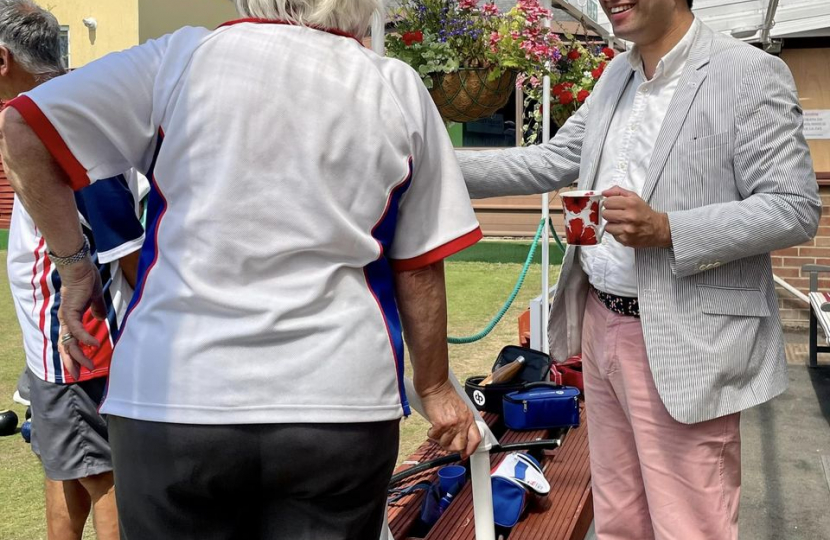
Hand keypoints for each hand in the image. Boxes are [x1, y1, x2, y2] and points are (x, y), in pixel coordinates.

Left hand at [56, 258, 105, 378]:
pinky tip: (94, 345)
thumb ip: (97, 308)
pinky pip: (77, 330)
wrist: (80, 268)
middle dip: (71, 363)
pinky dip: (85, 339)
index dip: (73, 354)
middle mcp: (66, 321)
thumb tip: (99, 317)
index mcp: (70, 318)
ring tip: (87, 365)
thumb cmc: (86, 279)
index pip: (69, 341)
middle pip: (65, 347)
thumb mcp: (94, 298)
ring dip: (78, 356)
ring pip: (70, 343)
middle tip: (77, 376)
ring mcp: (67, 318)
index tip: (80, 367)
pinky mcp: (71, 313)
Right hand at [419, 379, 480, 458]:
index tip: (465, 454)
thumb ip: (462, 421)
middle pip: (460, 446)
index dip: (471, 449)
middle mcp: (462, 422)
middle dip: (451, 447)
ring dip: (439, 439)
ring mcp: (452, 424)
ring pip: (445, 443)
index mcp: (469, 417)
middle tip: (445, 442)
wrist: (435, 386)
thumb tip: (459, 435)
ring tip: (437, 430)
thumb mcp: (460, 407)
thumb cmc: (444, 394)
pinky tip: (432, 426)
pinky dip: (431, 433)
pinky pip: (434, 437)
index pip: (476, 438)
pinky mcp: (440, 424)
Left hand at [602, 186, 671, 247]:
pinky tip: (623, 229)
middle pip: (605, 214)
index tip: (613, 205)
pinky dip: (616, 232)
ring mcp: (627, 229)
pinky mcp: (625, 240)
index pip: (607, 202)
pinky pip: (612, 234)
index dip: (609, 203)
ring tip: (621, 222)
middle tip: (617, 214)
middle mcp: (629, 217)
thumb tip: (604, 193)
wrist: (657, 229)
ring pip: (607, 225)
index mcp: (631, 204)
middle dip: (609, 213)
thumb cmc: (644, 213)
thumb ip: (618, 192)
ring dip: (612, 224)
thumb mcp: (634, 197)